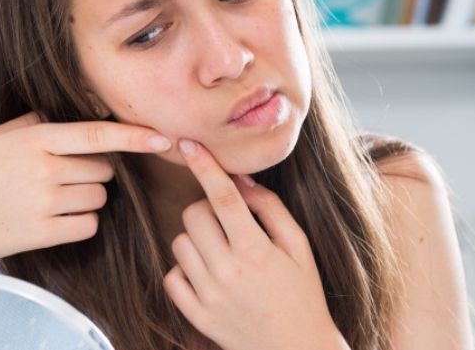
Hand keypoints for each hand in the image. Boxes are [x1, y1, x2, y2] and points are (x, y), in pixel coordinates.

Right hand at [0, 111, 171, 272]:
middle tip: (66, 174)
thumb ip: (37, 123)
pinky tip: (56, 217)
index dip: (134, 136)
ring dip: (89, 197)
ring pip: (100, 198)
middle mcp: (43, 169)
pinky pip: (88, 225)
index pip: (96, 134)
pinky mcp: (42, 234)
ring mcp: (43, 203)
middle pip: (104, 170)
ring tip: (54, 196)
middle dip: (96, 172)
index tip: (163, 138)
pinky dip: (81, 222)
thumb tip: (78, 112)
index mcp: (34, 139)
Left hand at [162, 139, 349, 349]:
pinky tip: (207, 272)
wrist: (296, 349)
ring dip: (196, 237)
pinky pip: (172, 276)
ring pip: (179, 242)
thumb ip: (270, 208)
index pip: (223, 198)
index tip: (189, 145)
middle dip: (206, 207)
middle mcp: (227, 272)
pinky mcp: (197, 315)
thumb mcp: (298, 246)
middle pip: (193, 215)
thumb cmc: (302, 293)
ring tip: (220, 250)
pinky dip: (184, 269)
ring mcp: (209, 296)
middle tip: (226, 220)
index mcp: (256, 251)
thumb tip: (241, 180)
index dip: (205, 167)